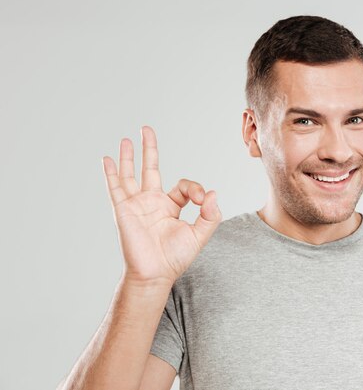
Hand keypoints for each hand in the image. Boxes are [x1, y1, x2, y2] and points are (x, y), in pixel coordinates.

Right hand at [102, 126, 220, 285]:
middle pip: (150, 168)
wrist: (155, 274)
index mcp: (171, 206)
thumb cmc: (176, 258)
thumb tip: (213, 193)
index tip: (203, 200)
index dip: (196, 189)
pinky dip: (111, 173)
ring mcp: (137, 204)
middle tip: (147, 130)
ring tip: (127, 139)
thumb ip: (210, 215)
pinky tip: (108, 159)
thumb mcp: (200, 235)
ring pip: (131, 174)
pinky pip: (115, 188)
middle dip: (149, 149)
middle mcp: (152, 201)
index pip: (184, 186)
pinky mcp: (124, 210)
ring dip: (128, 157)